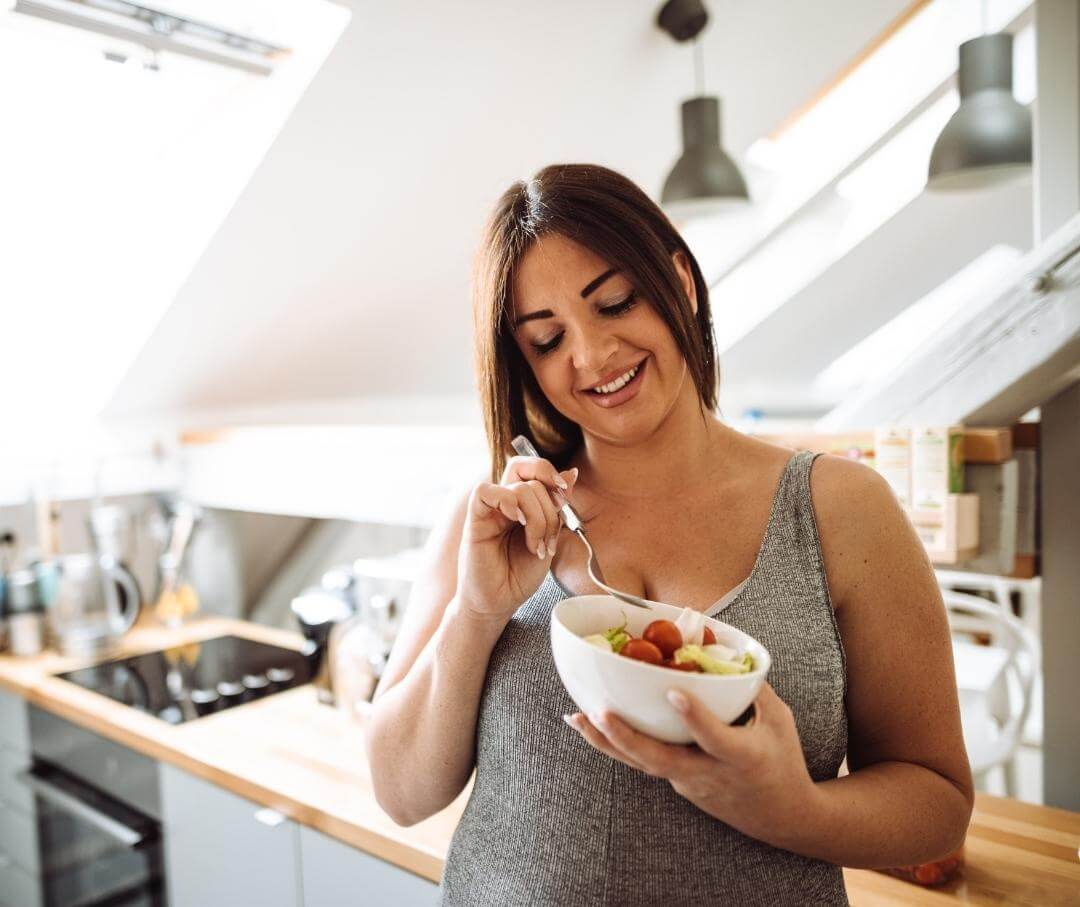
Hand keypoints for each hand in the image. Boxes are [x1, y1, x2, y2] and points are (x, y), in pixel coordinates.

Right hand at [456, 456, 578, 622]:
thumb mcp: (549, 538)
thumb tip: (572, 473)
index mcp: (522, 503)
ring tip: (536, 545)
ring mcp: (490, 510)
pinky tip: (518, 524)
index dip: (551, 473)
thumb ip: (557, 508)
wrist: (498, 603)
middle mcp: (505, 502)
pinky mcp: (475, 520)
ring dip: (538, 517)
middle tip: (554, 525)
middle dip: (550, 498)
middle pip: (526, 470)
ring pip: (518, 487)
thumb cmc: (519, 575)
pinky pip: (485, 492)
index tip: (565, 497)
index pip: (533, 469)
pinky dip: (508, 502)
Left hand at [565, 682, 818, 844]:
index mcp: (743, 757)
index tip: (674, 692)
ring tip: (576, 718)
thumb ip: (752, 686)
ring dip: (608, 742)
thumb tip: (721, 646)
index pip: (715, 738)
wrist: (781, 817)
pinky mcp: (677, 785)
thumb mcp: (779, 720)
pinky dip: (617, 745)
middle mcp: (710, 774)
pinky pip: (645, 763)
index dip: (695, 717)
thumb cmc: (783, 759)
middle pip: (662, 760)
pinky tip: (589, 726)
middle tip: (600, 712)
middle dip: (628, 737)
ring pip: (644, 765)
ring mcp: (690, 784)